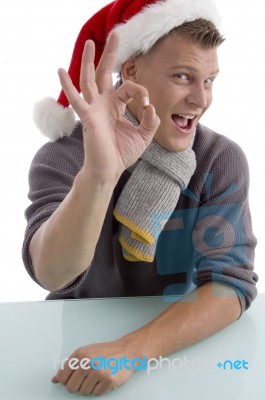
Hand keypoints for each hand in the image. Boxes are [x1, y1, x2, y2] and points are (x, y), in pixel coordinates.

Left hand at [51, 339, 138, 395]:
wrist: (126, 351)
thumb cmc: (105, 352)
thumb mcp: (86, 352)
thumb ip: (69, 365)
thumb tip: (54, 380)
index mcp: (80, 354)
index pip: (62, 376)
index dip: (65, 380)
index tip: (70, 379)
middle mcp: (88, 362)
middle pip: (71, 387)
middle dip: (77, 386)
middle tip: (85, 379)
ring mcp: (99, 372)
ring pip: (83, 392)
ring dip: (89, 387)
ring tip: (96, 377)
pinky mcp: (108, 381)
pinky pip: (96, 394)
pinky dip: (99, 389)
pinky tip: (103, 379)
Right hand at [58, 31, 159, 181]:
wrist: (109, 170)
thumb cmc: (122, 154)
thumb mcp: (144, 136)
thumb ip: (150, 121)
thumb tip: (151, 107)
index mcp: (116, 106)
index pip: (128, 87)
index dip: (140, 90)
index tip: (147, 104)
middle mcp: (103, 104)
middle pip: (104, 74)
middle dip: (110, 55)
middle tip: (115, 36)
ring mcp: (94, 109)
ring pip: (89, 80)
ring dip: (89, 61)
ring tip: (89, 43)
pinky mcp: (87, 117)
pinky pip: (76, 99)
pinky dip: (68, 85)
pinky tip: (60, 70)